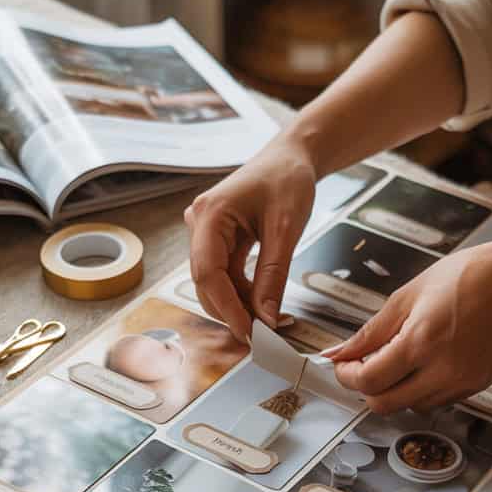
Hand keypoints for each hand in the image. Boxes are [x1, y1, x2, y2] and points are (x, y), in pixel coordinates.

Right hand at [184, 134, 316, 341]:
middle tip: (264, 335)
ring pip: (216, 283)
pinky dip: (245, 293)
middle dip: (234, 311)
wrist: (292, 157)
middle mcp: (200, 224)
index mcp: (210, 214)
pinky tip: (266, 304)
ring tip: (273, 320)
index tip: (249, 333)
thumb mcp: (286, 229)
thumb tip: (266, 318)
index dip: (227, 308)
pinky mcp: (219, 240)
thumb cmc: (288, 179)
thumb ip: (273, 276)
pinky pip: (226, 275)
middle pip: (207, 283)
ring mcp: (207, 233)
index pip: (208, 273)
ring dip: (241, 305)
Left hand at [325, 239, 491, 413]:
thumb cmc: (466, 278)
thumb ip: (369, 332)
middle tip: (363, 367)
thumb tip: (338, 352)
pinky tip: (425, 362)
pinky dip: (421, 389)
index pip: (369, 381)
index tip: (343, 365)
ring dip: (395, 389)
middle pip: (385, 405)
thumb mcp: (406, 297)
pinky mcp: (475, 386)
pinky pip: (436, 401)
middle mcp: (443, 369)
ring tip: (400, 358)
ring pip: (410, 406)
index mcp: (421, 342)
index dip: (347, 376)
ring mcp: (462, 382)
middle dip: (366, 389)